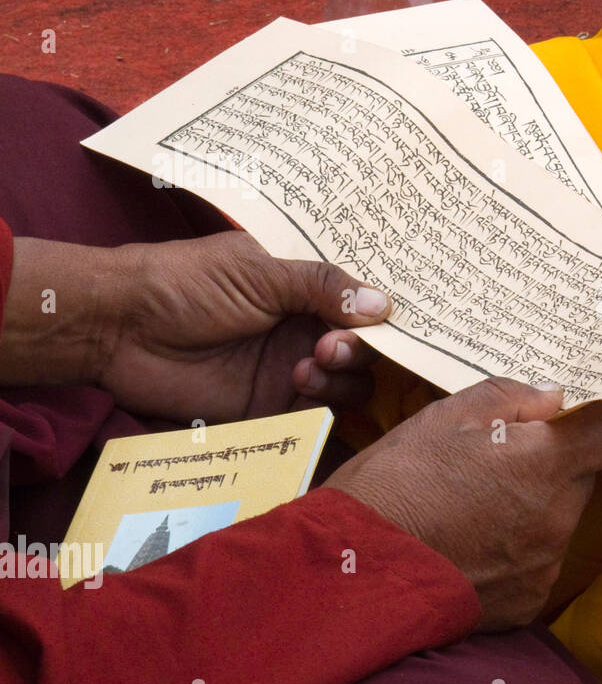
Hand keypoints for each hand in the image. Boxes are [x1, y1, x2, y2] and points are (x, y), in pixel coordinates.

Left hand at [0, 232, 391, 423]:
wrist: (122, 328)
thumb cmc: (187, 283)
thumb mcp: (260, 271)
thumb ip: (323, 287)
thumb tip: (385, 306)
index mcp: (305, 286)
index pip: (362, 300)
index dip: (384, 311)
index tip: (399, 321)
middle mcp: (306, 325)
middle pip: (367, 345)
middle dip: (362, 347)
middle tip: (332, 345)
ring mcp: (293, 366)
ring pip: (352, 382)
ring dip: (343, 376)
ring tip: (306, 367)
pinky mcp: (273, 405)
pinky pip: (320, 412)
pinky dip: (322, 401)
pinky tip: (296, 385)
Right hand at [323, 377, 601, 629]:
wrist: (354, 576)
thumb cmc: (394, 487)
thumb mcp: (443, 418)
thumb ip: (510, 398)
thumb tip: (552, 398)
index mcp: (545, 464)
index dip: (600, 420)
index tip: (574, 419)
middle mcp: (558, 518)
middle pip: (585, 477)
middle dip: (553, 463)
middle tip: (497, 460)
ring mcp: (545, 566)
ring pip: (560, 519)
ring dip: (533, 506)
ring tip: (472, 505)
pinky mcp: (527, 603)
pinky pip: (537, 562)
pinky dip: (514, 549)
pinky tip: (468, 543)